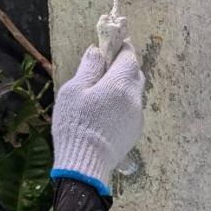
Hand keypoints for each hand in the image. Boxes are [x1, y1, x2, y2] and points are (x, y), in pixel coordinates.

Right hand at [50, 43, 143, 195]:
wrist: (86, 165)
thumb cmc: (76, 125)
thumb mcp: (74, 91)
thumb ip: (89, 68)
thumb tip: (97, 51)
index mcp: (120, 84)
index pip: (130, 57)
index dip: (122, 48)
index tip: (113, 44)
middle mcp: (134, 98)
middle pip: (135, 74)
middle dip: (123, 66)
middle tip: (106, 66)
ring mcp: (137, 117)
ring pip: (134, 93)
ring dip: (122, 87)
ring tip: (102, 91)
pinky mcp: (134, 131)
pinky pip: (131, 110)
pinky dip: (122, 104)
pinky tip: (105, 112)